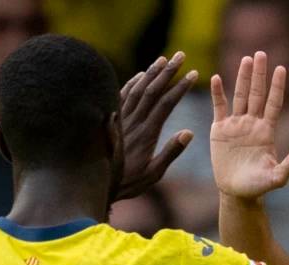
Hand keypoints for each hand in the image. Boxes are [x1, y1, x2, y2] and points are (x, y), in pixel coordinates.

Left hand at [114, 52, 198, 200]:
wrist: (95, 184)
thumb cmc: (128, 182)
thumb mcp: (153, 173)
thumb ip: (171, 152)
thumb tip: (189, 133)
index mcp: (147, 134)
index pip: (166, 103)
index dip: (180, 87)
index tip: (193, 74)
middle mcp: (133, 122)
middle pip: (152, 90)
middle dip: (168, 71)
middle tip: (181, 55)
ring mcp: (121, 118)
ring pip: (137, 89)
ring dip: (151, 72)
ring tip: (164, 59)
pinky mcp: (111, 119)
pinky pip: (121, 95)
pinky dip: (132, 82)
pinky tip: (141, 75)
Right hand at [210, 52, 288, 199]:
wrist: (236, 192)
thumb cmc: (258, 186)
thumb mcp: (277, 177)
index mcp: (267, 131)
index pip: (273, 103)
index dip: (277, 86)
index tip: (281, 68)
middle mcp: (252, 123)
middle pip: (257, 94)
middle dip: (259, 74)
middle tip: (261, 53)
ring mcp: (236, 125)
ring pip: (240, 96)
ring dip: (242, 78)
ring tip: (245, 59)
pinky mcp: (219, 130)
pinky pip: (218, 107)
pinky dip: (217, 93)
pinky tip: (216, 78)